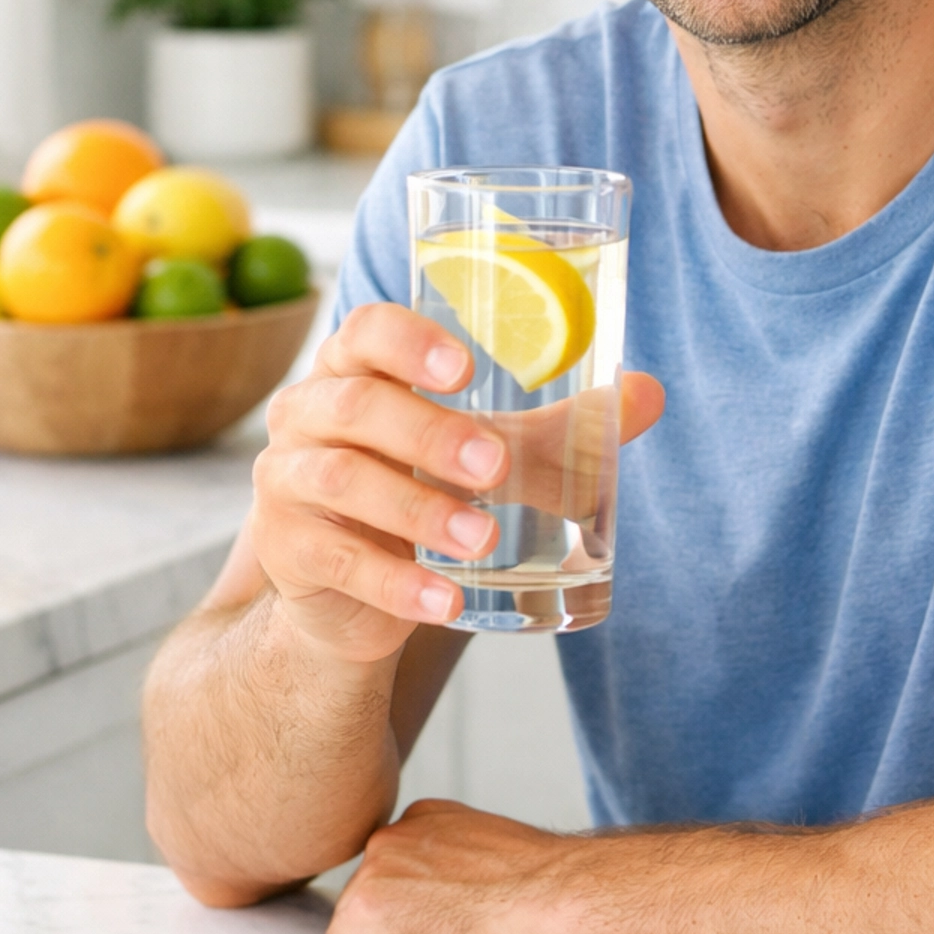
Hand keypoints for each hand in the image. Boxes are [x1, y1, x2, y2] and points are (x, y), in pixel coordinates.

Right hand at [252, 301, 663, 663]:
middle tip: (495, 467)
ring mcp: (286, 483)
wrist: (355, 595)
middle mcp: (307, 416)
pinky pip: (336, 561)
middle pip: (355, 406)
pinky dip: (395, 584)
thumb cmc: (422, 493)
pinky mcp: (286, 550)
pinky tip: (443, 602)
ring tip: (481, 541)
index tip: (466, 368)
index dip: (407, 341)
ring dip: (417, 511)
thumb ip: (561, 429)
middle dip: (428, 434)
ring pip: (339, 481)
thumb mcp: (490, 457)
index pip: (363, 332)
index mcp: (354, 372)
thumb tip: (648, 393)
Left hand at [323, 798, 575, 933]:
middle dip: (407, 930)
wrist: (564, 901)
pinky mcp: (362, 914)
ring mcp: (372, 873)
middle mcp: (390, 836)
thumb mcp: (492, 860)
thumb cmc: (549, 895)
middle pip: (374, 907)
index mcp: (425, 819)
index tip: (472, 915)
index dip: (429, 913)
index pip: (398, 881)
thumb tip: (453, 902)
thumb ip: (456, 867)